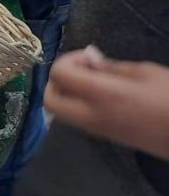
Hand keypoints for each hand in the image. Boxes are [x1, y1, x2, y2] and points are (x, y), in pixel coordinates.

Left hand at [46, 48, 168, 159]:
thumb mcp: (145, 72)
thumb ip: (111, 67)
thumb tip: (90, 62)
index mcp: (101, 96)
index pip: (59, 74)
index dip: (68, 59)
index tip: (90, 57)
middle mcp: (92, 116)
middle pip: (50, 100)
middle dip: (57, 80)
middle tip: (82, 68)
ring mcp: (99, 132)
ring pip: (62, 113)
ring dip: (67, 93)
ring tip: (95, 80)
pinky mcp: (108, 138)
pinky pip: (79, 120)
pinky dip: (79, 104)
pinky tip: (103, 94)